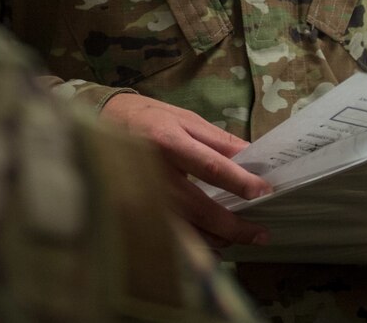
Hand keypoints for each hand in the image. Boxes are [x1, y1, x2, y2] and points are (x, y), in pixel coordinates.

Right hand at [101, 93, 271, 249]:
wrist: (102, 124)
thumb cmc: (149, 119)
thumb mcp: (185, 120)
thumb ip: (219, 141)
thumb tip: (254, 158)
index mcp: (168, 143)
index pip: (209, 167)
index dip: (239, 182)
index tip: (264, 193)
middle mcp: (154, 175)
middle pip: (199, 209)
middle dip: (233, 226)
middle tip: (260, 234)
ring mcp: (142, 198)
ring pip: (185, 231)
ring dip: (217, 239)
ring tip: (241, 238)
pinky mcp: (135, 214)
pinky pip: (169, 239)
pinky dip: (193, 247)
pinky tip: (213, 247)